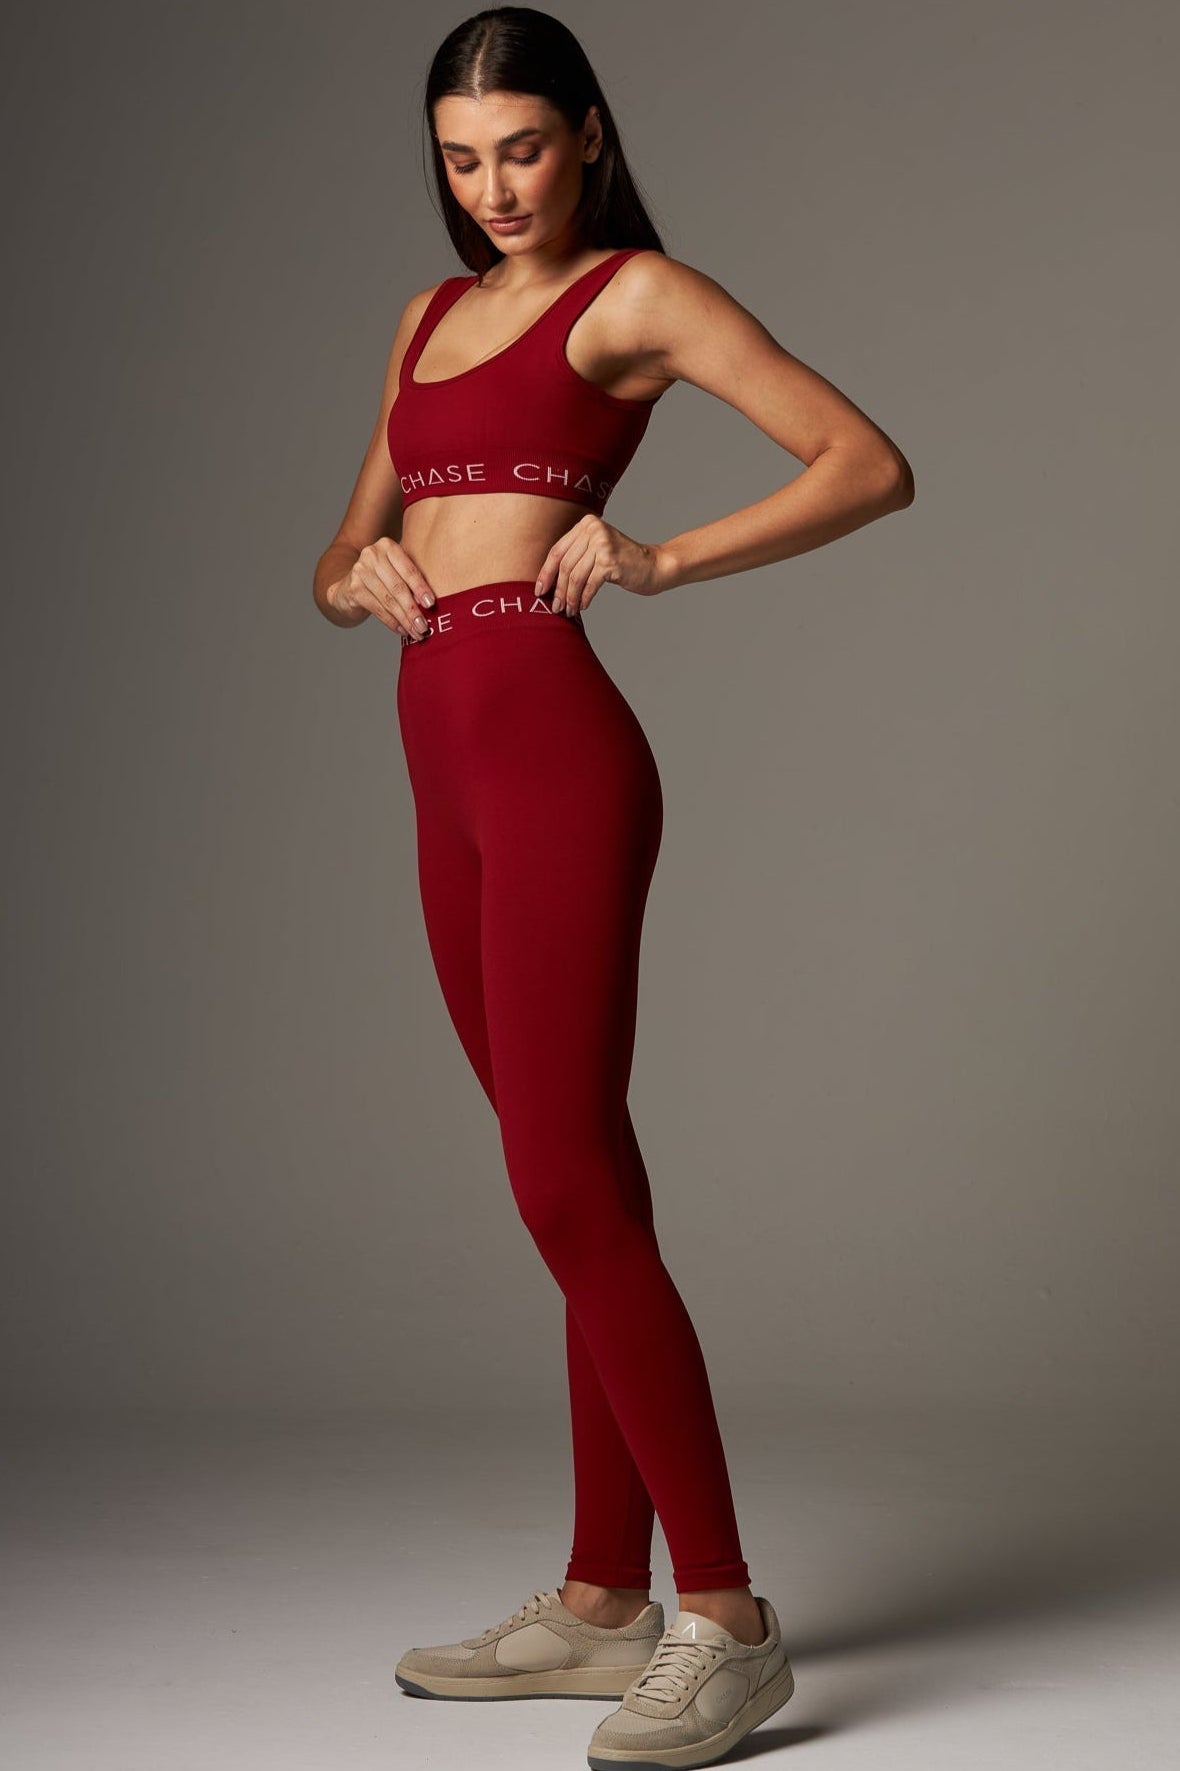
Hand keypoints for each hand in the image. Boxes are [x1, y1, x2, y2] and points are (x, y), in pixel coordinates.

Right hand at [330, 538, 437, 639]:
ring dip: (404, 619)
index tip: (431, 604)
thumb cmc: (382, 579)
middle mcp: (372, 554)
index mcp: (388, 546)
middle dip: (413, 609)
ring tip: (416, 632)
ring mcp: (360, 571)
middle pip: (398, 587)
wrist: (348, 585)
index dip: (421, 588)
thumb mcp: (397, 571)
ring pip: (388, 600)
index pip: (408, 569)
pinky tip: (401, 630)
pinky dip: (391, 622)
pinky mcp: (353, 588)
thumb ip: (412, 580)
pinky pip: (377, 609)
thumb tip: (430, 604)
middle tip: (424, 626)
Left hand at [534, 515, 674, 616]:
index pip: (558, 550)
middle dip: (557, 589)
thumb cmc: (622, 563)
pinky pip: (589, 584)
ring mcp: (602, 543)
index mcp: (586, 524)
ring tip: (568, 610)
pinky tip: (583, 606)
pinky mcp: (609, 560)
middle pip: (565, 565)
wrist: (653, 566)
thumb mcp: (596, 551)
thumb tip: (546, 579)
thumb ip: (575, 556)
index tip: (539, 590)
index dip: (546, 572)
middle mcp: (593, 529)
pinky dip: (584, 598)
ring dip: (569, 597)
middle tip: (555, 607)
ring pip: (575, 576)